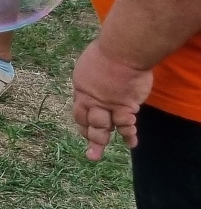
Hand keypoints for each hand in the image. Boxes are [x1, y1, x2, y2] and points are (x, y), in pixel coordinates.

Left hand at [72, 38, 151, 160]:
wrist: (122, 52)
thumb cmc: (107, 53)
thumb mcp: (89, 64)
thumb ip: (91, 76)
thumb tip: (93, 76)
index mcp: (82, 88)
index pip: (78, 110)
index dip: (82, 121)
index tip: (84, 128)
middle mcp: (92, 100)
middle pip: (87, 122)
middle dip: (88, 136)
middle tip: (88, 151)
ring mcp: (108, 105)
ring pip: (102, 128)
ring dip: (100, 142)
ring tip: (94, 156)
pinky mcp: (125, 107)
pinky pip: (126, 125)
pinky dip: (129, 135)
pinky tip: (131, 143)